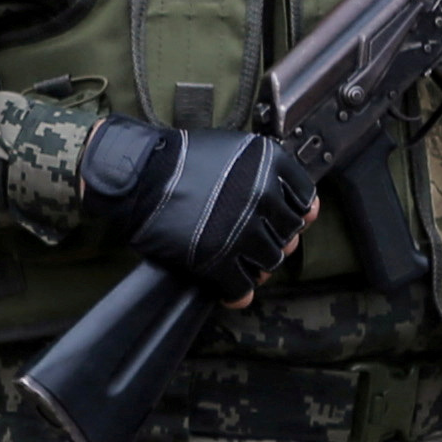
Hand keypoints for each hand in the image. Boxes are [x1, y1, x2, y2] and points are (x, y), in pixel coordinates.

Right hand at [80, 119, 315, 305]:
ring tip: (238, 262)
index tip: (280, 221)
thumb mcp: (234, 149)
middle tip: (251, 241)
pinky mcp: (218, 258)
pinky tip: (230, 290)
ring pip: (269, 262)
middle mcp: (263, 196)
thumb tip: (300, 207)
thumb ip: (268, 172)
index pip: (305, 202)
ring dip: (256, 266)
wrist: (136, 172)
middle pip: (288, 235)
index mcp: (270, 165)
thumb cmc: (179, 158)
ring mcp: (242, 229)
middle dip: (273, 241)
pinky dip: (237, 293)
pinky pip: (240, 287)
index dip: (293, 215)